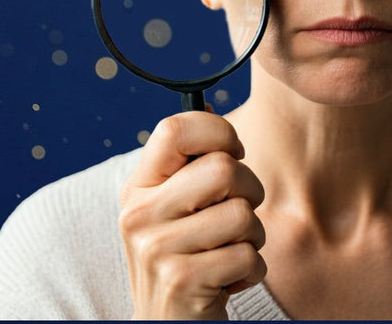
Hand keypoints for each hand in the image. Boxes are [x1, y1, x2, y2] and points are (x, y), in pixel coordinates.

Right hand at [119, 111, 266, 318]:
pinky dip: (251, 271)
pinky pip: (247, 257)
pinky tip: (227, 281)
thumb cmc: (185, 261)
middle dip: (251, 191)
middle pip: (224, 169)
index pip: (175, 128)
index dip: (218, 132)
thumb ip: (189, 166)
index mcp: (138, 187)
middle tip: (239, 215)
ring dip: (253, 238)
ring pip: (243, 215)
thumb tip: (210, 109)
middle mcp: (139, 214)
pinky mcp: (182, 280)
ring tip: (229, 253)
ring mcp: (157, 249)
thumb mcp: (174, 210)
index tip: (232, 154)